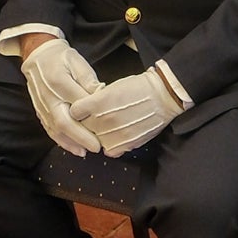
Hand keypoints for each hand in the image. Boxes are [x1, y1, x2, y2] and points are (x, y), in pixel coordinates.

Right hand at [20, 37, 104, 155]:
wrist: (38, 56)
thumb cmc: (61, 58)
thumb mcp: (77, 61)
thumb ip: (88, 79)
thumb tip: (100, 94)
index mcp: (59, 81)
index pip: (77, 102)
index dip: (91, 116)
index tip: (106, 125)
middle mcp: (49, 97)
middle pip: (64, 121)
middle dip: (81, 136)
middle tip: (97, 147)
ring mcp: (42, 107)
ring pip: (56, 129)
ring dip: (71, 142)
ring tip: (86, 151)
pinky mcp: (40, 112)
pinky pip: (50, 130)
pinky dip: (62, 141)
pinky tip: (74, 148)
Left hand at [70, 63, 189, 156]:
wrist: (163, 97)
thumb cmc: (139, 87)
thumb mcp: (113, 87)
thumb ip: (95, 99)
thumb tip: (83, 109)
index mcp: (99, 102)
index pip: (75, 111)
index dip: (79, 109)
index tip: (83, 108)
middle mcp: (104, 119)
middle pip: (83, 126)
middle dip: (87, 121)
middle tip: (98, 116)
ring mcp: (115, 134)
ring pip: (95, 139)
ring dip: (99, 134)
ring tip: (111, 125)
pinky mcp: (126, 144)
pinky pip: (109, 150)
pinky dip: (111, 145)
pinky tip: (116, 135)